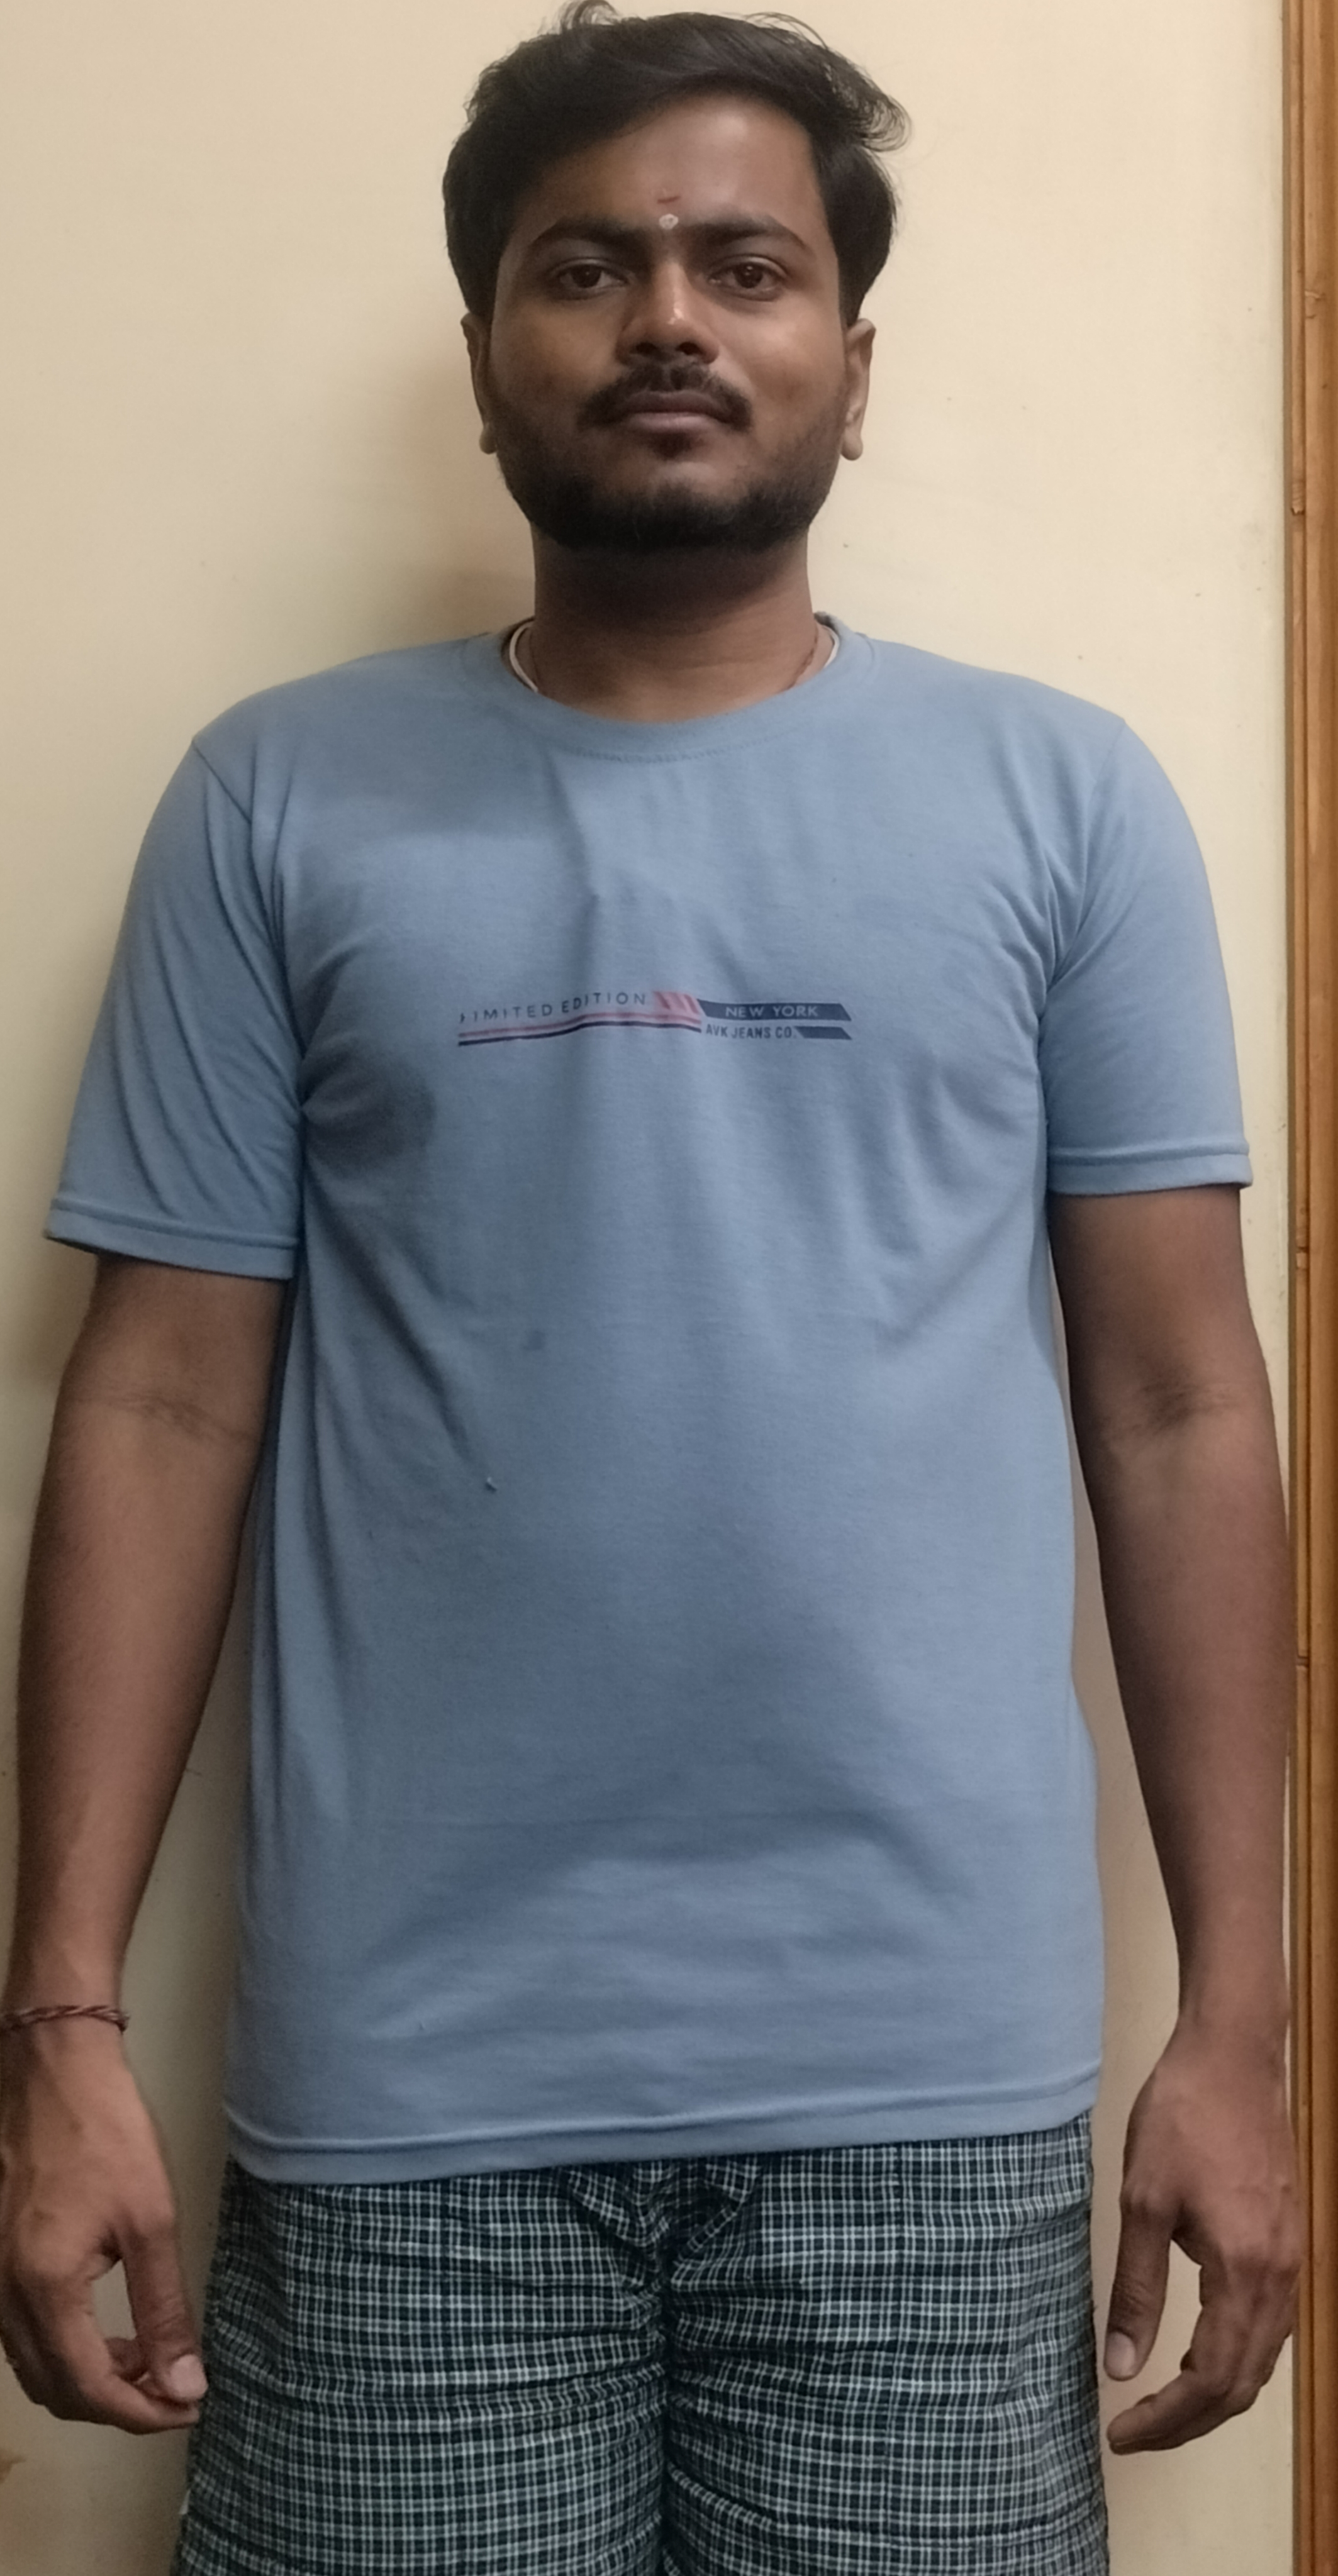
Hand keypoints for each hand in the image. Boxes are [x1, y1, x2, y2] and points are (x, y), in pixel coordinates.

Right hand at [0, 2021, 205, 2431]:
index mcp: (44, 2289)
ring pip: (34, 2365)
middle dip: (116, 2403)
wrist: (52, 2069)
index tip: (187, 2409)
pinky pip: (21, 2333)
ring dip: (88, 2378)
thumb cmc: (105, 2133)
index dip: (140, 2414)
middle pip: (55, 2389)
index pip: (88, 2389)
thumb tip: (185, 2383)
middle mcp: (4, 2294)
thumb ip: (163, 2308)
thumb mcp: (150, 2219)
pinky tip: (103, 2328)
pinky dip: (62, 2347)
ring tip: (145, 2359)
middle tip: (172, 2389)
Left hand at [1103, 2023, 1299, 2450]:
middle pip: (1243, 2383)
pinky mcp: (1290, 2242)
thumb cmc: (1182, 2117)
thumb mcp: (1142, 2200)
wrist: (1233, 2055)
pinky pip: (1269, 2326)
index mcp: (1245, 2271)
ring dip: (1214, 2393)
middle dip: (1189, 2420)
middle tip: (1133, 2431)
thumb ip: (1136, 2289)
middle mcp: (1281, 2276)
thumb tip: (1121, 2366)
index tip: (1120, 2433)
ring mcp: (1293, 2260)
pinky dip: (1234, 2356)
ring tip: (1158, 2404)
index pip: (1212, 2381)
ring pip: (1262, 2358)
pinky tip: (1197, 2353)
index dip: (1167, 2420)